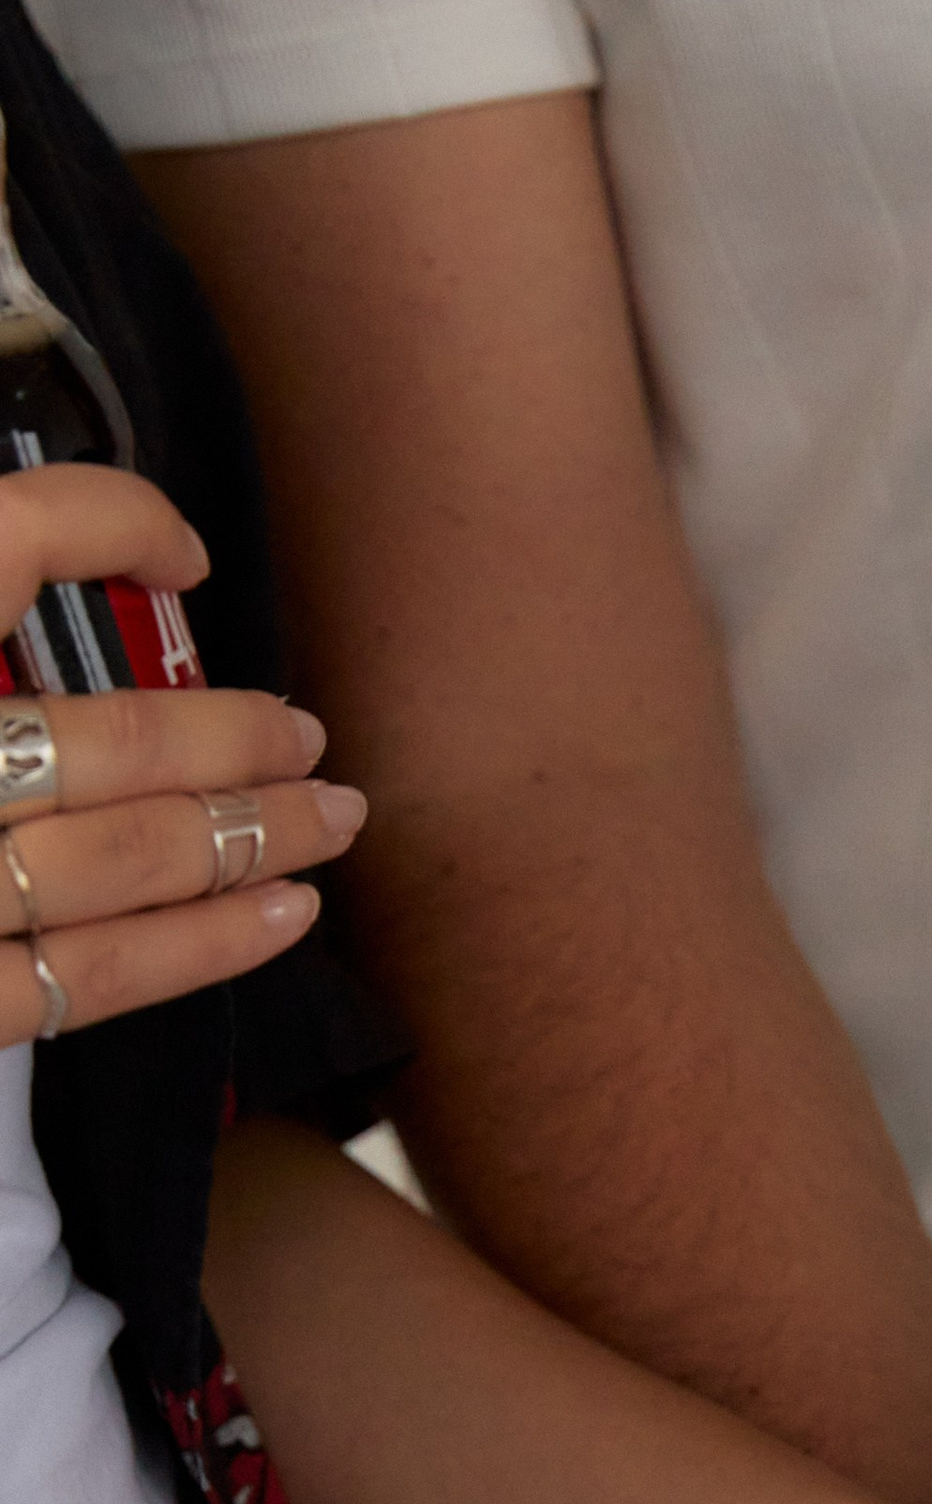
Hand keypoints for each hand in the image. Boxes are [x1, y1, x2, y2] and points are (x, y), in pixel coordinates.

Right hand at [0, 466, 359, 1042]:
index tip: (182, 549)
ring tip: (327, 817)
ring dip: (252, 834)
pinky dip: (202, 946)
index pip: (7, 541)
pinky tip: (281, 916)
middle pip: (111, 737)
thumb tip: (38, 552)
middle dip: (238, 738)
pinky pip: (88, 980)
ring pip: (124, 859)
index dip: (115, 524)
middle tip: (308, 735)